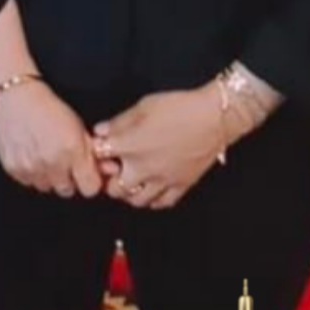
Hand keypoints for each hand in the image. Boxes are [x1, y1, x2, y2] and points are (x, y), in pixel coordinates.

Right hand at [0, 82, 102, 197]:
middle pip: (67, 191)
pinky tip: (31, 154)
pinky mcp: (14, 169)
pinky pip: (28, 182)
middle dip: (68, 179)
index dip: (89, 181)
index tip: (85, 173)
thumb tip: (109, 170)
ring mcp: (31, 167)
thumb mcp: (78, 126)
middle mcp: (52, 162)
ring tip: (44, 155)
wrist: (16, 96)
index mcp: (72, 150)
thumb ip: (93, 152)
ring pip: (47, 188)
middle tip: (62, 160)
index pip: (90, 189)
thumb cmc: (49, 108)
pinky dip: (31, 173)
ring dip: (48, 177)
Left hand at [92, 85, 224, 209]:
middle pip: (114, 188)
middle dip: (109, 181)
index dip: (96, 152)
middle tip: (112, 171)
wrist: (214, 117)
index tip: (99, 149)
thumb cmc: (180, 107)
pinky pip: (162, 203)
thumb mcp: (143, 106)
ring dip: (129, 193)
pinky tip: (152, 189)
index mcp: (129, 145)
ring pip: (136, 201)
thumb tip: (100, 130)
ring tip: (131, 181)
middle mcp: (143, 168)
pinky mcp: (181, 186)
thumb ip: (119, 121)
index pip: (99, 155)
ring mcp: (162, 180)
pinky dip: (153, 200)